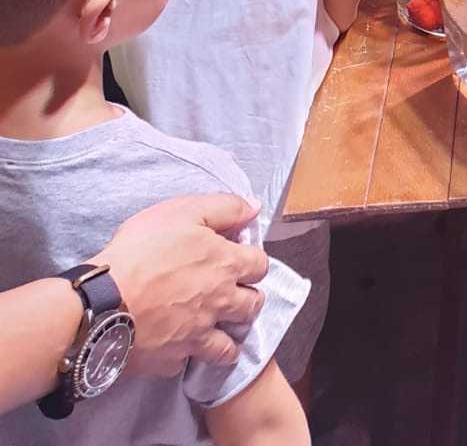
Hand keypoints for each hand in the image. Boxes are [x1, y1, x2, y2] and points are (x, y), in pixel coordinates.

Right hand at [102, 194, 268, 375]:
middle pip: (252, 306)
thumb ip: (224, 208)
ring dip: (227, 337)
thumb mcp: (182, 212)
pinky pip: (188, 362)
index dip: (252, 261)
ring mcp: (198, 336)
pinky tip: (178, 346)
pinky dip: (186, 355)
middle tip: (232, 295)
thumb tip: (254, 208)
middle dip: (247, 299)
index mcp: (225, 265)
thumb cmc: (141, 251)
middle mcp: (219, 303)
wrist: (102, 302)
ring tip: (216, 329)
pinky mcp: (173, 360)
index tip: (238, 260)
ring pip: (228, 346)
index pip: (260, 265)